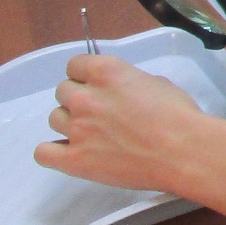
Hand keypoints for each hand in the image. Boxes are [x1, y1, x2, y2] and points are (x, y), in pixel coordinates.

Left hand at [34, 53, 225, 222]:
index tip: (97, 86)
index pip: (74, 65)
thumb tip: (120, 93)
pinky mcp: (73, 159)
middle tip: (100, 112)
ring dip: (70, 123)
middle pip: (62, 91)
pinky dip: (53, 152)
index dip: (86, 75)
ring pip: (54, 119)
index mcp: (105, 72)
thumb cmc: (178, 115)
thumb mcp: (156, 83)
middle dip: (78, 99)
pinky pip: (43, 153)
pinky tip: (70, 153)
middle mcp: (84, 97)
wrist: (183, 152)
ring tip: (92, 135)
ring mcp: (76, 129)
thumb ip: (128, 82)